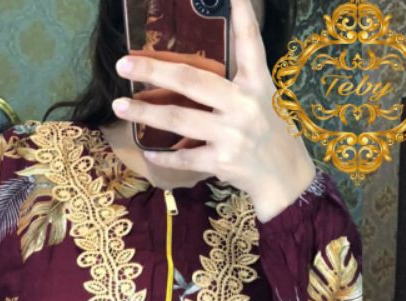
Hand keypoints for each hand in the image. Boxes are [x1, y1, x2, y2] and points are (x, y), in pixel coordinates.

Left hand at [111, 0, 314, 221]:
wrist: (285, 180)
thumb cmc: (270, 136)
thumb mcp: (263, 100)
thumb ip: (238, 81)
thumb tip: (197, 66)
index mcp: (257, 85)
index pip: (250, 44)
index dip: (243, 15)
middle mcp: (244, 105)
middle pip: (191, 81)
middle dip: (153, 71)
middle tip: (123, 64)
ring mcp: (232, 135)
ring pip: (179, 119)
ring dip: (145, 113)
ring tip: (120, 107)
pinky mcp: (223, 162)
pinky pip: (185, 157)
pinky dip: (165, 157)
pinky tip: (150, 153)